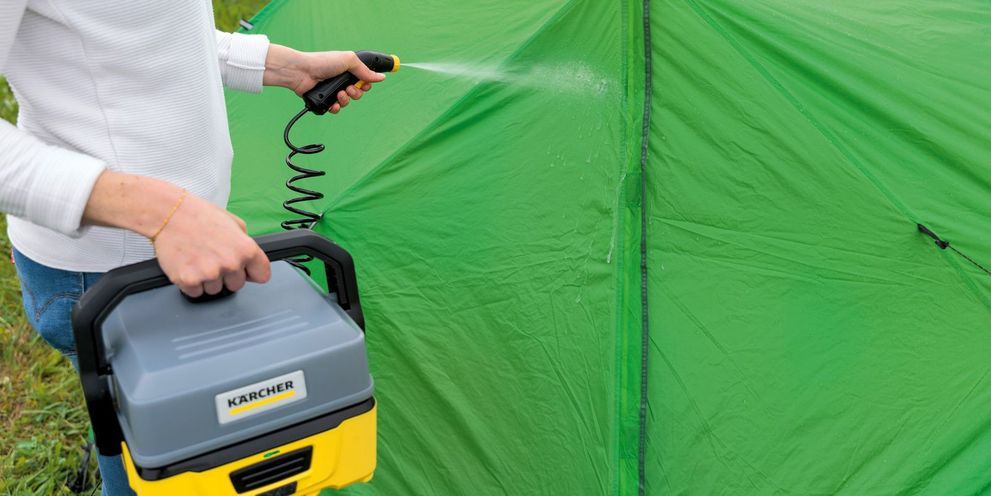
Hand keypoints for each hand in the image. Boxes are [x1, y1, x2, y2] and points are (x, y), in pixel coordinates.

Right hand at [152, 194, 270, 296]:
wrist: (169, 213)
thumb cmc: (199, 216)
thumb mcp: (234, 223)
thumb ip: (246, 244)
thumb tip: (252, 261)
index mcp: (245, 249)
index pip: (262, 275)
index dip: (252, 272)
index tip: (246, 271)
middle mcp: (230, 263)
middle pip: (236, 285)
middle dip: (227, 276)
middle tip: (213, 258)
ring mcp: (209, 273)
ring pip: (215, 290)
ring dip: (207, 280)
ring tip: (198, 258)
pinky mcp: (189, 280)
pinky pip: (195, 292)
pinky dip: (191, 283)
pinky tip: (188, 264)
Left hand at [264, 46, 386, 113]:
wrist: (302, 72)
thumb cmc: (322, 62)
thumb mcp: (348, 60)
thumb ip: (365, 70)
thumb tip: (381, 77)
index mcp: (347, 71)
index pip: (363, 81)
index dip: (365, 85)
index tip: (364, 84)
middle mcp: (340, 81)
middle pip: (357, 94)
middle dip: (355, 93)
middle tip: (348, 88)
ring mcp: (332, 91)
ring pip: (347, 103)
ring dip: (345, 100)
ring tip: (339, 94)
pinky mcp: (324, 101)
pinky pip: (335, 110)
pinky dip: (335, 108)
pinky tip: (332, 103)